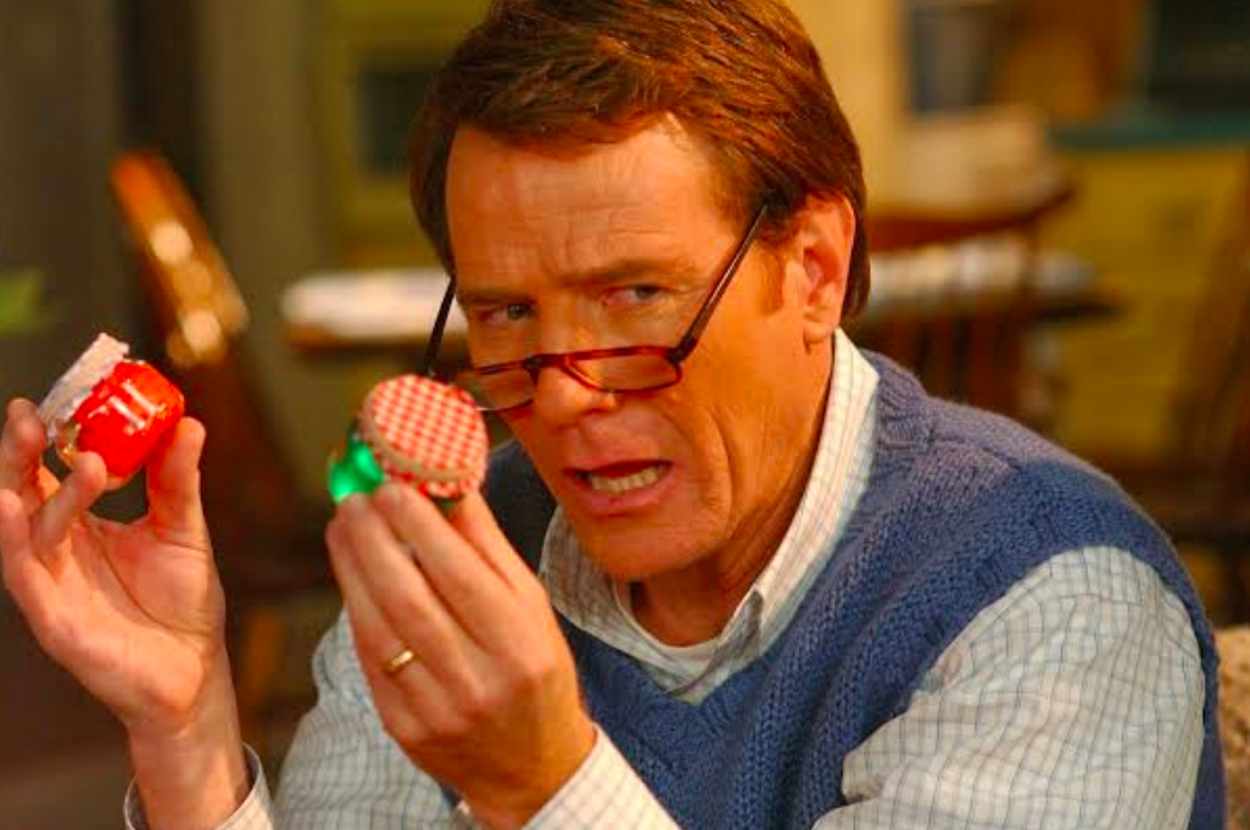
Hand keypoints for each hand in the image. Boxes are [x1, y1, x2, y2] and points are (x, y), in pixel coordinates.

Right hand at [0, 398, 226, 736]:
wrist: (195, 669)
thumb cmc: (181, 601)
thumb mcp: (183, 528)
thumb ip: (177, 478)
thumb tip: (187, 421)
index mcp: (80, 527)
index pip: (47, 474)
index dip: (40, 438)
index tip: (46, 399)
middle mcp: (56, 552)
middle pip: (21, 494)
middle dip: (19, 454)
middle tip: (31, 414)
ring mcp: (49, 586)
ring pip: (25, 531)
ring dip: (37, 490)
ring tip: (67, 454)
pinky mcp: (53, 620)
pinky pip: (25, 577)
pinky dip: (16, 541)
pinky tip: (12, 509)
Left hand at [327, 482, 595, 829]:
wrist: (534, 764)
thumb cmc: (535, 667)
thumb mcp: (531, 606)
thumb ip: (488, 547)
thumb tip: (448, 484)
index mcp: (519, 642)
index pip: (459, 574)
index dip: (419, 527)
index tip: (392, 486)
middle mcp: (479, 679)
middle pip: (410, 600)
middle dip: (373, 542)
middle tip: (354, 499)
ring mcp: (438, 710)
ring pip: (380, 631)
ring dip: (352, 571)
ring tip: (342, 528)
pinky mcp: (405, 729)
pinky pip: (370, 663)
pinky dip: (356, 613)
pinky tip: (351, 578)